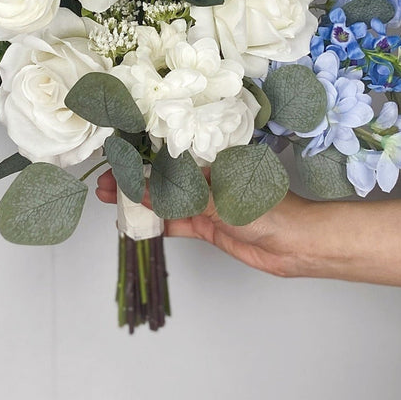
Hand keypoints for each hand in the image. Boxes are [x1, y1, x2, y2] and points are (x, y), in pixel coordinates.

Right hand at [95, 169, 307, 277]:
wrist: (296, 245)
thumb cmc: (268, 210)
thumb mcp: (219, 200)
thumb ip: (179, 197)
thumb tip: (143, 189)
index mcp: (214, 161)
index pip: (171, 155)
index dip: (143, 156)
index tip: (117, 156)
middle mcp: (207, 180)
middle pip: (164, 178)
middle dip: (134, 180)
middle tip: (104, 184)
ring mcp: (206, 204)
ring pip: (165, 201)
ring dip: (139, 202)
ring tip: (109, 200)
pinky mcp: (208, 227)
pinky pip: (175, 223)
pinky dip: (155, 223)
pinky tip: (133, 223)